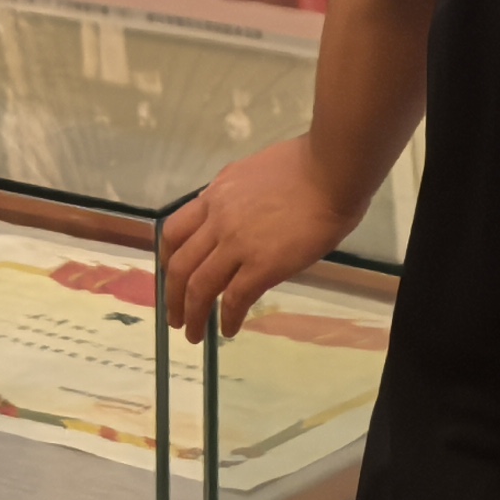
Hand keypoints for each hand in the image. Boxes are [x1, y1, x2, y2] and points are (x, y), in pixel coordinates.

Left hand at [163, 134, 367, 341]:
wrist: (331, 171)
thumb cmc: (305, 164)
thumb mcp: (252, 172)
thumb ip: (236, 195)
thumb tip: (235, 213)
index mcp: (216, 195)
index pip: (175, 231)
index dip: (168, 258)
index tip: (171, 274)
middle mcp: (218, 220)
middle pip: (179, 265)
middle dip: (172, 296)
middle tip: (176, 317)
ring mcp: (237, 244)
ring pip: (199, 287)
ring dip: (193, 315)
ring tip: (195, 335)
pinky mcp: (262, 265)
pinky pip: (234, 299)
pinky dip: (228, 318)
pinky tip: (230, 329)